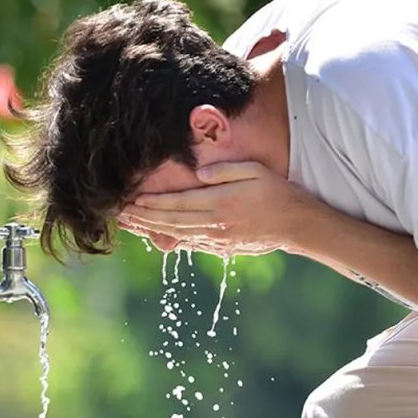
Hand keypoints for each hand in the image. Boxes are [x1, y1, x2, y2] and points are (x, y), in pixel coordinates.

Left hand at [120, 161, 320, 256]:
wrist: (296, 225)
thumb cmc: (277, 192)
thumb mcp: (254, 171)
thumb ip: (225, 170)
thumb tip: (198, 173)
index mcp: (221, 202)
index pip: (178, 203)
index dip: (153, 203)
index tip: (132, 200)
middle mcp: (216, 223)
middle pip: (171, 220)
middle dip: (144, 218)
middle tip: (121, 214)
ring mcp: (218, 238)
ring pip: (177, 234)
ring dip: (151, 229)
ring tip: (131, 224)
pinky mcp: (222, 247)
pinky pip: (190, 243)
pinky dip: (170, 239)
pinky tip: (156, 235)